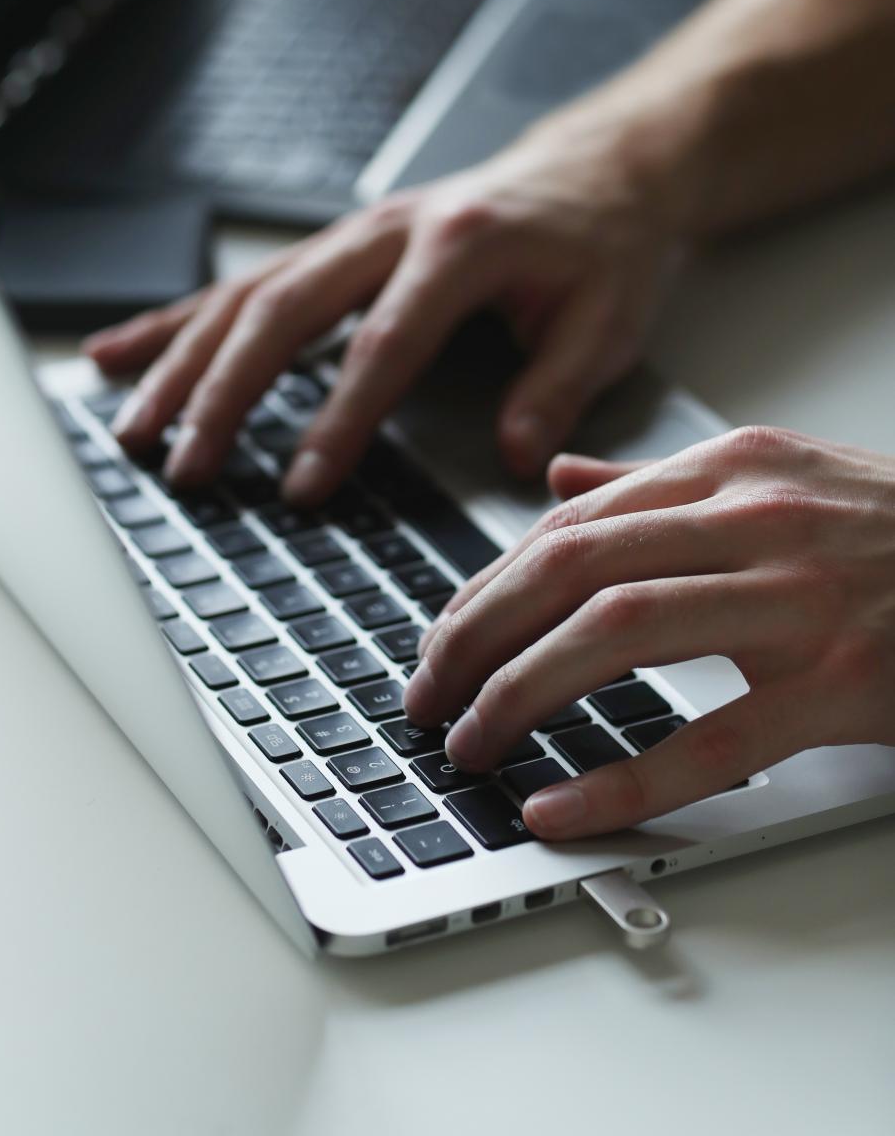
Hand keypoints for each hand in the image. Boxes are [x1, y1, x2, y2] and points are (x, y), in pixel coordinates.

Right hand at [84, 109, 686, 501]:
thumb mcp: (607, 317)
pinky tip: (123, 352)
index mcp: (460, 247)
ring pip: (248, 295)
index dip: (337, 419)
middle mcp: (390, 231)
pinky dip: (180, 319)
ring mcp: (353, 233)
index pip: (383, 343)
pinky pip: (244, 283)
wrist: (594, 169)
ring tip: (134, 426)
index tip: (300, 484)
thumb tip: (513, 457)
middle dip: (225, 393)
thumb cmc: (601, 243)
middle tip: (185, 465)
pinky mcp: (335, 246)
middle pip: (285, 311)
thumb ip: (557, 386)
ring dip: (184, 362)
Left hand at [403, 426, 894, 838]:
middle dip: (476, 637)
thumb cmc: (892, 536)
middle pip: (570, 568)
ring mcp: (798, 600)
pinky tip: (561, 806)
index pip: (569, 524)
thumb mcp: (777, 480)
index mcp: (731, 470)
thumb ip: (660, 484)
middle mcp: (754, 520)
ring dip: (521, 693)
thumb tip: (560, 483)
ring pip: (615, 635)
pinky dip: (621, 780)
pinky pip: (708, 740)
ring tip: (471, 743)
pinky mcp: (839, 685)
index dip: (486, 587)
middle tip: (428, 695)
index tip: (442, 640)